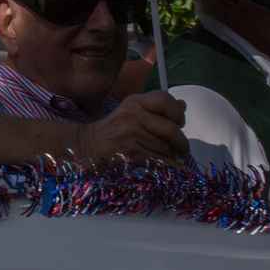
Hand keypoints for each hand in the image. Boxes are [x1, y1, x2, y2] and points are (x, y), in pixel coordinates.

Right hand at [72, 90, 189, 163]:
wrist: (86, 148)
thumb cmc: (113, 131)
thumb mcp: (131, 112)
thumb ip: (156, 109)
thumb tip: (182, 105)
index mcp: (134, 102)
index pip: (165, 100)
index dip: (178, 113)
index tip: (180, 123)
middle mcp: (132, 115)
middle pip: (170, 128)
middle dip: (181, 142)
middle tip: (183, 150)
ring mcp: (130, 134)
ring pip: (165, 147)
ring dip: (171, 156)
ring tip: (168, 158)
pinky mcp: (130, 152)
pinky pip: (160, 160)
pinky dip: (172, 167)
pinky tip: (177, 169)